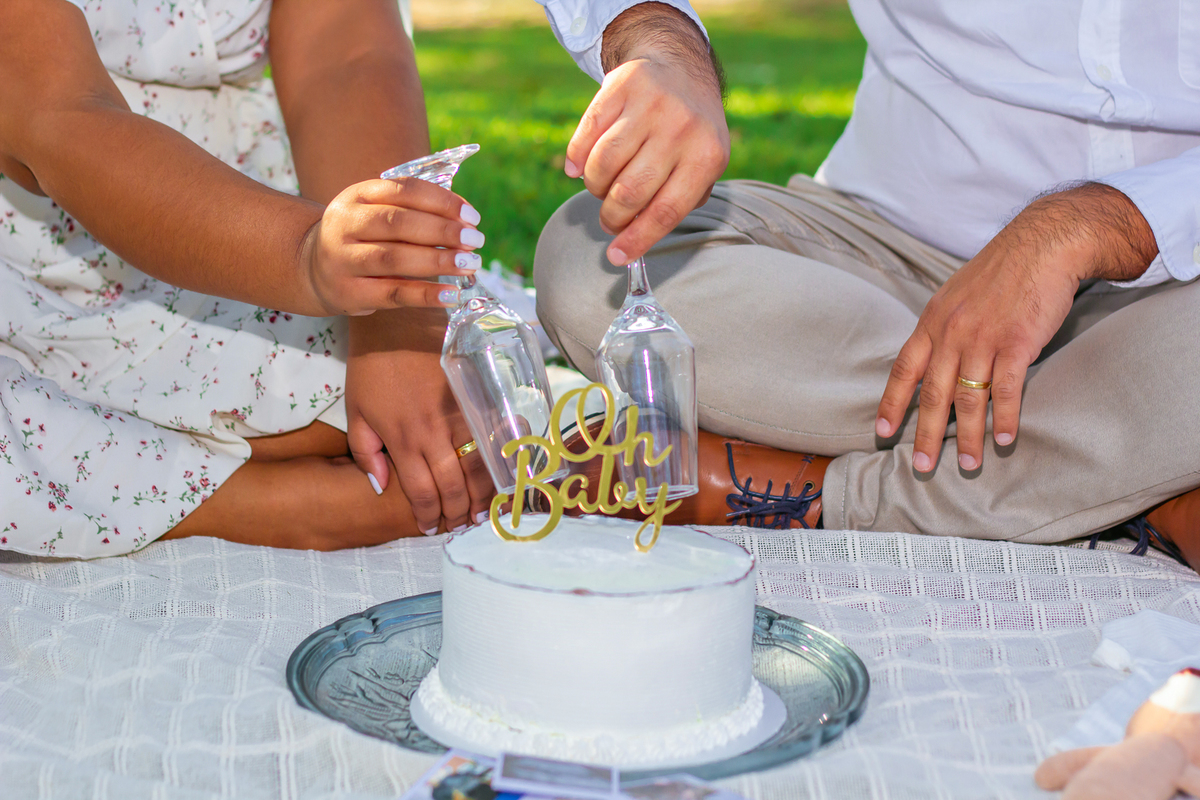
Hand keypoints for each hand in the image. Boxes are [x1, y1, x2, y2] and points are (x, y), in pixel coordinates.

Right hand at [303, 177, 484, 315]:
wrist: (312, 268)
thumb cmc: (362, 237)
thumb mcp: (377, 212)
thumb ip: (416, 211)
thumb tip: (466, 221)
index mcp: (357, 195)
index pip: (403, 190)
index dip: (441, 202)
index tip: (471, 216)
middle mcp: (346, 224)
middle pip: (398, 223)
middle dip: (442, 231)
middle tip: (475, 240)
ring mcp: (343, 259)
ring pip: (394, 258)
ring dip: (437, 261)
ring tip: (469, 264)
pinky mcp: (349, 292)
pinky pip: (393, 293)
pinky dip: (425, 294)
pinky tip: (452, 294)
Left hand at [345, 309, 493, 533]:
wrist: (397, 320)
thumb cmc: (371, 366)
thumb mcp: (355, 412)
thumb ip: (367, 453)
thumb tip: (382, 486)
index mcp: (401, 439)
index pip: (421, 492)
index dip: (427, 516)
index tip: (429, 527)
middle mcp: (433, 432)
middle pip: (453, 486)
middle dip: (458, 513)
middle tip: (460, 525)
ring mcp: (458, 414)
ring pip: (479, 465)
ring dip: (484, 493)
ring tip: (484, 510)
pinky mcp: (475, 396)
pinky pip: (492, 434)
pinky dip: (500, 457)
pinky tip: (503, 472)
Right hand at [565, 3, 728, 265]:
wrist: (680, 66)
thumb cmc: (690, 132)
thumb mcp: (705, 163)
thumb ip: (681, 199)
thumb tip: (637, 238)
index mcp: (707, 156)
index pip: (667, 210)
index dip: (637, 239)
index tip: (616, 257)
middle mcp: (680, 129)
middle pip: (631, 192)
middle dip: (612, 218)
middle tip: (609, 221)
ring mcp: (650, 105)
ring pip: (603, 165)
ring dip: (595, 188)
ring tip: (602, 189)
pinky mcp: (621, 86)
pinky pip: (586, 135)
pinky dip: (577, 159)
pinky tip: (579, 168)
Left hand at [874, 184, 1158, 472]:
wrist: (1042, 243)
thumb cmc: (1000, 272)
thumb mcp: (955, 295)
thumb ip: (942, 328)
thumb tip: (931, 359)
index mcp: (933, 322)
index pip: (904, 369)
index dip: (892, 403)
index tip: (881, 432)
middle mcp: (951, 333)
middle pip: (932, 393)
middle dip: (926, 434)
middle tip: (923, 466)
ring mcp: (983, 338)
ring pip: (969, 398)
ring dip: (968, 436)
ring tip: (968, 464)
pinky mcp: (1017, 342)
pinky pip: (1007, 388)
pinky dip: (1005, 417)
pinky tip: (1003, 439)